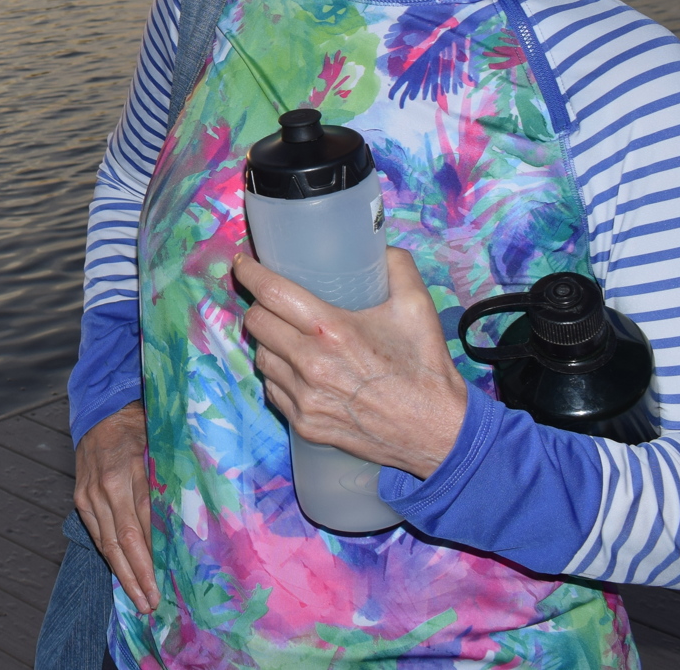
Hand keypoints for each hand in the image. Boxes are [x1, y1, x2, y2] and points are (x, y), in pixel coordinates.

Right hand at [73, 401, 157, 614]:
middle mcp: (100, 490)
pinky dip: (109, 555)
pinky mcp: (80, 499)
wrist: (102, 410)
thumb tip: (180, 526)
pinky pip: (96, 533)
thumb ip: (164, 486)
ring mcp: (87, 496)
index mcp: (121, 477)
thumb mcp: (157, 451)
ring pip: (104, 544)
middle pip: (118, 544)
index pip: (136, 531)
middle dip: (134, 578)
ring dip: (121, 574)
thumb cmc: (138, 427)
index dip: (147, 562)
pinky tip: (121, 573)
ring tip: (137, 598)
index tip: (159, 587)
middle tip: (149, 605)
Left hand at [233, 248, 468, 479]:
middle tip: (272, 302)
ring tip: (288, 336)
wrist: (437, 433)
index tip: (242, 264)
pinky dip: (279, 375)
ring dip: (269, 342)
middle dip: (259, 306)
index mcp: (331, 330)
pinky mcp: (304, 424)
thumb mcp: (418, 307)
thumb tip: (377, 247)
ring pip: (260, 357)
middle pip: (256, 323)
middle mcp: (310, 364)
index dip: (250, 273)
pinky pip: (273, 389)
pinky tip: (297, 369)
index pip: (271, 293)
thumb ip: (396, 266)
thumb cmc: (425, 368)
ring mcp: (304, 398)